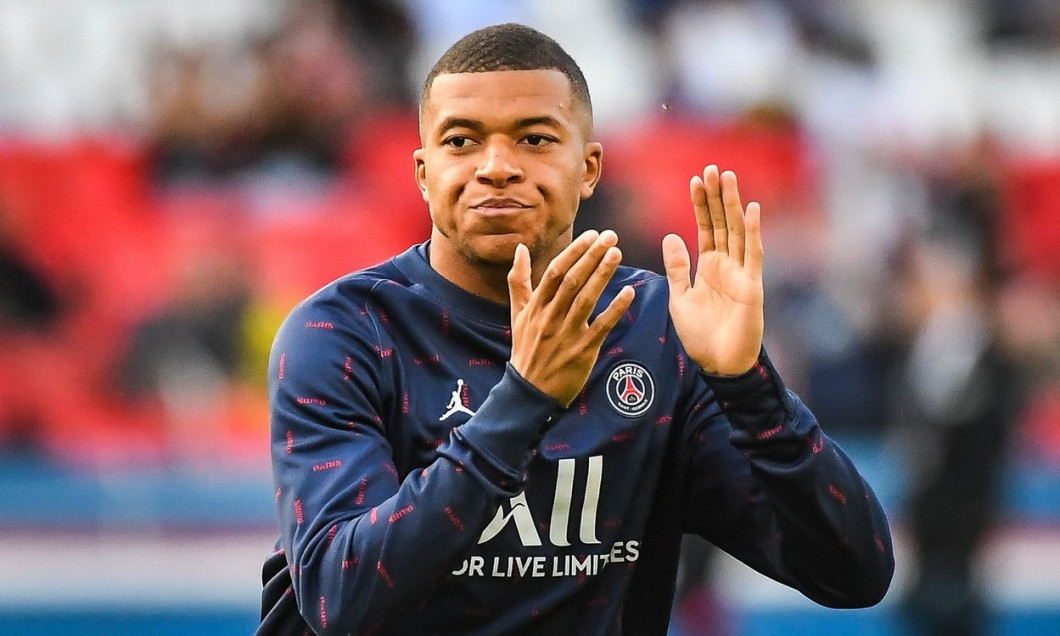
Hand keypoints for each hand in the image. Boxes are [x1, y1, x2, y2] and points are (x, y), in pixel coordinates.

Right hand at [508, 230, 635, 405]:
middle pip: (572, 281)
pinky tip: (628, 293)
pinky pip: (601, 326)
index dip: (574, 252)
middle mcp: (550, 317)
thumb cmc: (525, 348)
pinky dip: (615, 309)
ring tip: (617, 254)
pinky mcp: (582, 351)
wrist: (529, 391)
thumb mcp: (517, 313)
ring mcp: (566, 334)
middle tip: (610, 236)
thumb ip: (518, 280)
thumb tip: (519, 248)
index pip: (554, 272)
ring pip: (586, 299)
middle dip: (591, 256)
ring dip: (602, 275)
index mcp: (536, 306)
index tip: (592, 235)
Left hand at [662, 166, 763, 375]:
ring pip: (737, 232)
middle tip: (712, 169)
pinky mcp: (752, 286)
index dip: (700, 205)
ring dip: (733, 205)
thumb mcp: (680, 298)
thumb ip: (677, 268)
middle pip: (722, 223)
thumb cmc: (701, 336)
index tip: (695, 180)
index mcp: (709, 267)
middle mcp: (727, 265)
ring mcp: (741, 273)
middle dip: (716, 197)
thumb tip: (670, 235)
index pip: (706, 228)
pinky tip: (752, 209)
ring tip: (727, 178)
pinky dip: (754, 232)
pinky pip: (753, 255)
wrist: (719, 364)